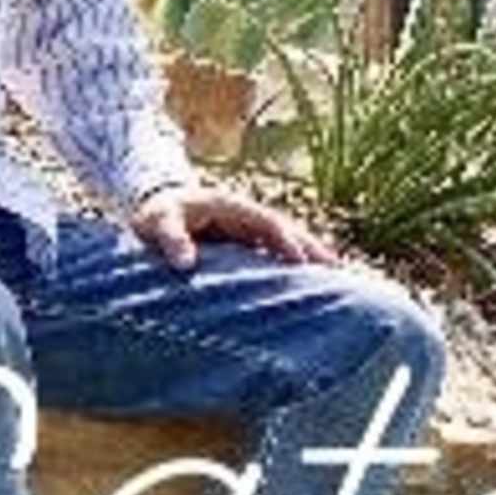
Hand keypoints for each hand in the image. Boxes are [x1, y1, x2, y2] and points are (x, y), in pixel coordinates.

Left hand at [124, 180, 339, 271]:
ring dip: (311, 258)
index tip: (299, 260)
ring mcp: (251, 232)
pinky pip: (278, 256)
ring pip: (288, 243)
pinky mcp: (249, 248)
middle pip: (287, 230)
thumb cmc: (158, 216)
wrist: (157, 212)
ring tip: (338, 280)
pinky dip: (296, 268)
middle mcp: (248, 217)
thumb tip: (186, 263)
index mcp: (231, 206)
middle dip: (311, 248)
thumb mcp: (158, 222)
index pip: (264, 222)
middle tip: (336, 269)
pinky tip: (314, 288)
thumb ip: (171, 238)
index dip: (283, 239)